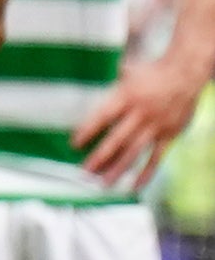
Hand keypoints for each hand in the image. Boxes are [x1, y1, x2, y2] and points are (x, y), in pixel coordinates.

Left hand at [75, 54, 205, 187]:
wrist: (186, 73)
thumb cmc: (151, 73)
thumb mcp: (127, 73)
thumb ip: (110, 88)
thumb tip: (87, 91)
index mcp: (126, 96)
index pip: (102, 116)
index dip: (88, 131)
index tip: (74, 145)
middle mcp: (140, 113)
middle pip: (117, 139)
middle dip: (100, 157)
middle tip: (85, 172)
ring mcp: (155, 125)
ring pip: (134, 151)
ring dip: (118, 169)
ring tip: (104, 183)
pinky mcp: (169, 135)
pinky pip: (156, 157)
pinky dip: (146, 173)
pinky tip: (135, 186)